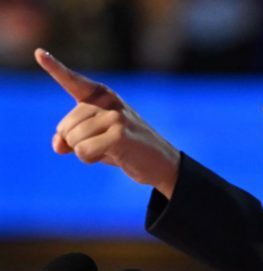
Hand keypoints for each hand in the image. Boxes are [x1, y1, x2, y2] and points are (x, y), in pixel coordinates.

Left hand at [35, 48, 179, 198]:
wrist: (160, 162)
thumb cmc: (124, 149)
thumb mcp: (94, 141)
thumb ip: (69, 140)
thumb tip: (58, 145)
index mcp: (101, 96)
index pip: (73, 81)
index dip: (54, 67)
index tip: (39, 53)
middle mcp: (107, 101)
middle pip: (65, 127)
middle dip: (76, 143)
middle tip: (103, 144)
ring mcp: (115, 115)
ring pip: (73, 140)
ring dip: (85, 152)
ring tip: (110, 149)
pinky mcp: (119, 133)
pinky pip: (83, 151)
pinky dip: (91, 159)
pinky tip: (113, 155)